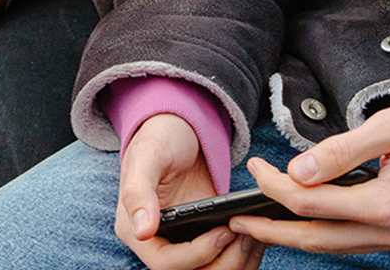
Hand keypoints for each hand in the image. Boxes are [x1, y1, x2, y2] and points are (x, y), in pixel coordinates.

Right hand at [117, 114, 261, 269]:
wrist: (180, 134)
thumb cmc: (160, 139)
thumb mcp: (147, 156)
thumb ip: (139, 191)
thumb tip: (142, 231)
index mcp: (134, 229)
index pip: (165, 263)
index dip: (197, 254)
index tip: (222, 230)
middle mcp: (157, 243)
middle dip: (224, 260)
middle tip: (247, 233)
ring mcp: (182, 245)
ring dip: (237, 261)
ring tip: (254, 233)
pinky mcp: (203, 242)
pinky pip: (223, 264)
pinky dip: (243, 256)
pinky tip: (255, 234)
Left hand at [230, 102, 389, 253]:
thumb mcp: (389, 127)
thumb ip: (341, 151)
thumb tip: (298, 172)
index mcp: (387, 204)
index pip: (312, 203)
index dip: (275, 187)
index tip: (255, 168)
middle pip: (317, 239)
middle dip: (272, 230)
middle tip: (237, 219)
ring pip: (335, 247)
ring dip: (295, 237)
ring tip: (261, 224)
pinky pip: (355, 244)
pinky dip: (324, 236)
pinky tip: (304, 223)